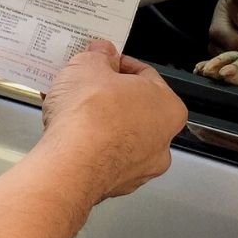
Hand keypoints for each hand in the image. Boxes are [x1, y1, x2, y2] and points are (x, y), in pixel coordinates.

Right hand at [40, 40, 186, 201]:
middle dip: (109, 96)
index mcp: (169, 108)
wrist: (69, 164)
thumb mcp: (90, 65)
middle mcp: (161, 141)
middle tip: (86, 86)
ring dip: (99, 123)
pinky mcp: (114, 185)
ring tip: (71, 111)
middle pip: (134, 109)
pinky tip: (68, 136)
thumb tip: (102, 52)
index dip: (120, 65)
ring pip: (119, 136)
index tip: (104, 62)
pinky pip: (102, 158)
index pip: (146, 76)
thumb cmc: (90, 117)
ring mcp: (139, 168)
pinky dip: (88, 147)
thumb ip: (100, 55)